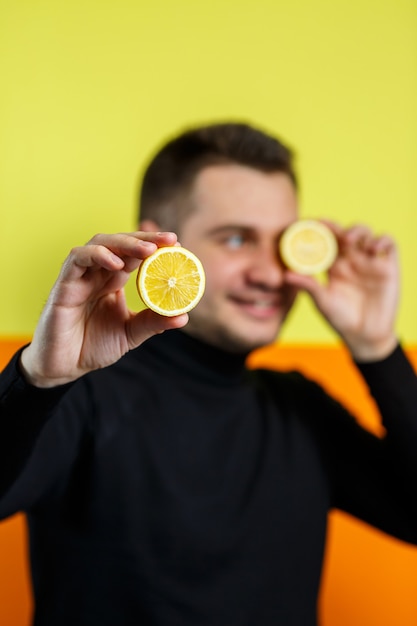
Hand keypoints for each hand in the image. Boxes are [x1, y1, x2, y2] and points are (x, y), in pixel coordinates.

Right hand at [20, 231, 187, 386]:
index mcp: (113, 281)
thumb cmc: (93, 346)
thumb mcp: (130, 333)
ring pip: (99, 244)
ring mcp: (80, 276)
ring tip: (148, 250)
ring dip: (125, 243)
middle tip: (170, 240)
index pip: (135, 254)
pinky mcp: (64, 285)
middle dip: (145, 238)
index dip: (155, 245)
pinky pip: (77, 260)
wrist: (63, 367)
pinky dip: (97, 256)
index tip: (178, 244)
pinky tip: (116, 263)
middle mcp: (97, 273)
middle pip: (120, 243)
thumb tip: (183, 317)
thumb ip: (153, 322)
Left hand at [284, 223, 399, 360]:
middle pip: (344, 233)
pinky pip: (388, 244)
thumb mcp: (322, 301)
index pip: (325, 241)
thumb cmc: (340, 319)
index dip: (319, 229)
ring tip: (348, 240)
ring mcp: (369, 262)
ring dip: (358, 230)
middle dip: (336, 226)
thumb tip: (286, 275)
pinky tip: (372, 248)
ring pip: (366, 234)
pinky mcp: (388, 267)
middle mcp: (351, 260)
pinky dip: (381, 240)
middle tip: (327, 227)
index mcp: (333, 265)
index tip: (308, 222)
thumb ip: (308, 286)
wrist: (364, 337)